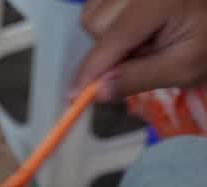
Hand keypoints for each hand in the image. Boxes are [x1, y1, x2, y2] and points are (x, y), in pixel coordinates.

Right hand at [76, 0, 206, 100]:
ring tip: (139, 41)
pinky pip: (97, 5)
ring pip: (91, 14)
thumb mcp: (182, 68)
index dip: (92, 69)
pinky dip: (107, 22)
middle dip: (105, 51)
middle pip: (95, 22)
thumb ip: (139, 78)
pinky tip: (132, 29)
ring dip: (105, 37)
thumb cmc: (206, 43)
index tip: (74, 97)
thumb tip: (98, 92)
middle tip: (137, 59)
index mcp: (159, 1)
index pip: (113, 37)